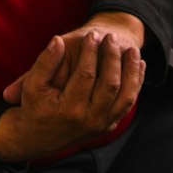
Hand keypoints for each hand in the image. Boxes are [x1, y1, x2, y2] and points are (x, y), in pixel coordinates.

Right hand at [0, 28, 144, 162]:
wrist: (38, 138)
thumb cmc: (34, 107)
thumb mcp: (32, 85)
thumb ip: (45, 62)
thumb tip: (58, 40)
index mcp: (69, 110)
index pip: (86, 75)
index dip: (90, 52)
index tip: (92, 34)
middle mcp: (90, 120)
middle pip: (110, 85)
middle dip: (113, 58)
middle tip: (111, 37)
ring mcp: (102, 125)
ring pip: (126, 97)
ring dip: (132, 71)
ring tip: (132, 50)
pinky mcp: (109, 125)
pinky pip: (127, 104)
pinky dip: (136, 84)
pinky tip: (139, 65)